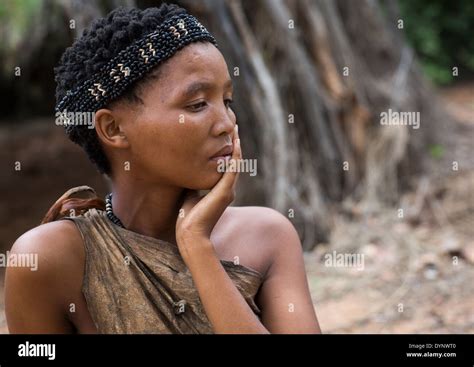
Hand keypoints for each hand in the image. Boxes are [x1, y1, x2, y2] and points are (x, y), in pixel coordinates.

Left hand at [176, 125, 240, 253]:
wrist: (190, 233)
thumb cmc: (187, 217)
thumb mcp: (190, 193)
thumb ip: (194, 182)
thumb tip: (187, 168)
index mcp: (221, 190)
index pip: (226, 165)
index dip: (227, 149)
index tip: (224, 134)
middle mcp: (228, 189)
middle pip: (234, 160)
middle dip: (233, 142)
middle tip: (234, 124)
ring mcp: (228, 190)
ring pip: (236, 161)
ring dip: (236, 144)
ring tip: (236, 127)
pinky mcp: (226, 191)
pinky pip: (233, 168)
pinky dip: (235, 154)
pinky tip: (235, 141)